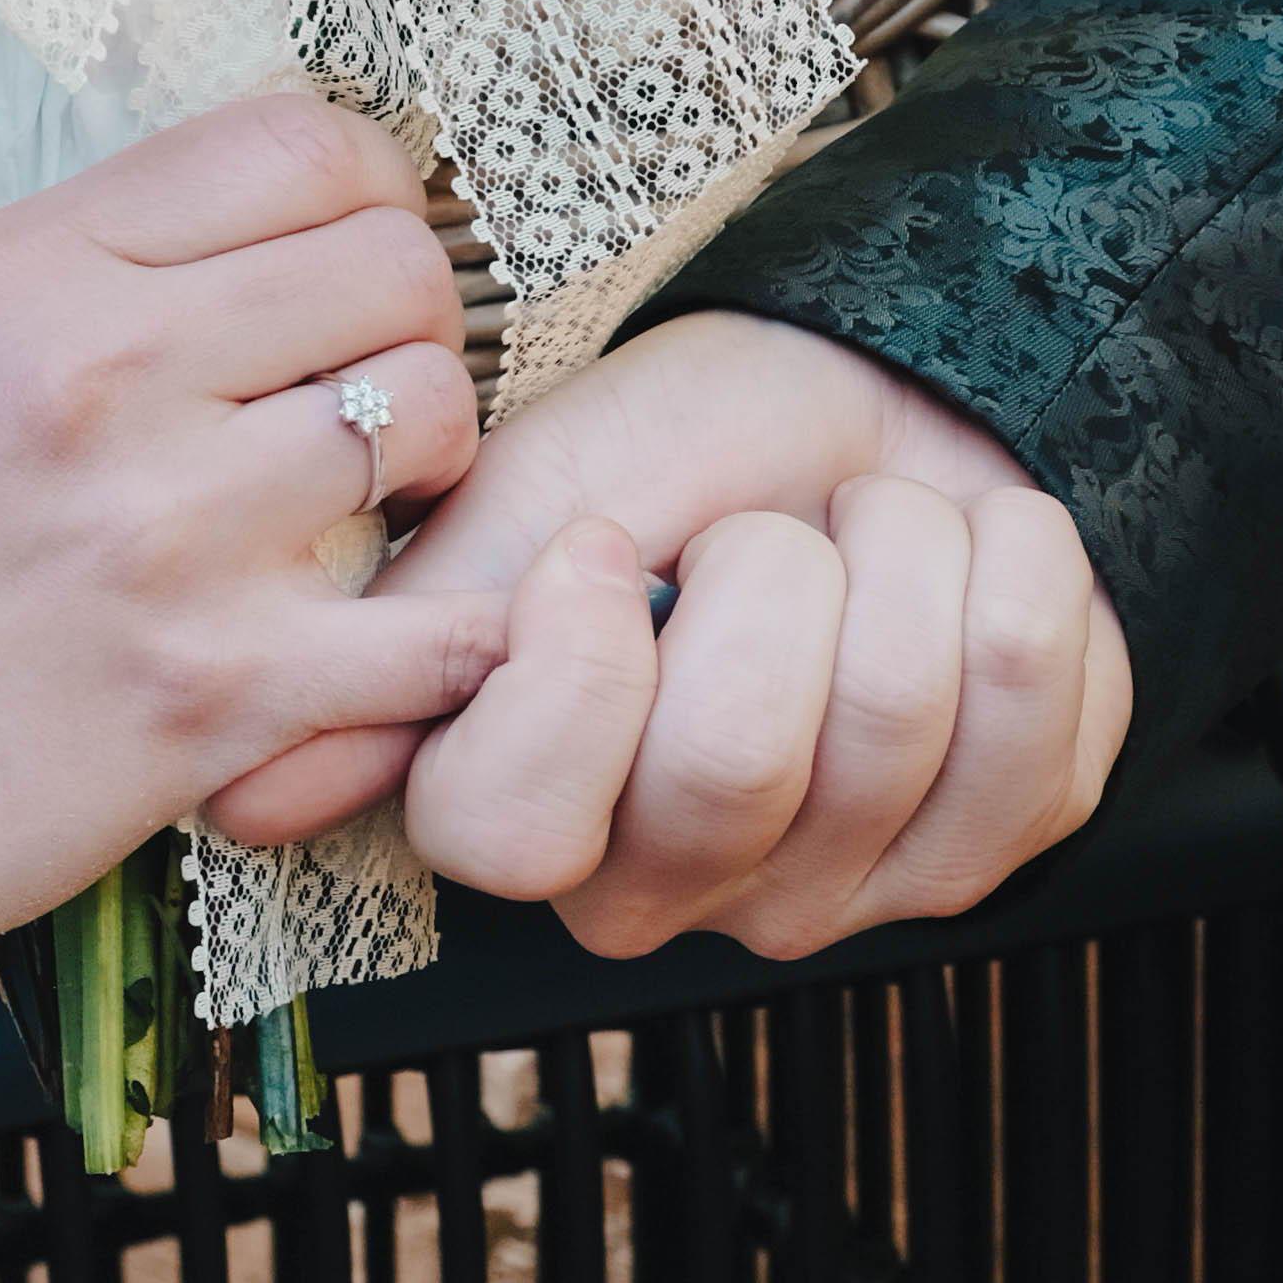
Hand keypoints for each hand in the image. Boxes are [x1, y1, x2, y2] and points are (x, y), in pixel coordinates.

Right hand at [0, 95, 516, 983]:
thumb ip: (108, 256)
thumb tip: (294, 197)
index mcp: (36, 271)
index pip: (302, 144)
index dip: (369, 198)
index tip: (345, 269)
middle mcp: (105, 374)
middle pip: (400, 267)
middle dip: (412, 328)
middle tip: (362, 400)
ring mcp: (169, 534)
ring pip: (436, 418)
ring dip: (425, 473)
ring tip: (357, 517)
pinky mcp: (219, 690)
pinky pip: (444, 627)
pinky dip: (457, 636)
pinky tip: (407, 642)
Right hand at [202, 308, 1130, 963]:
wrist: (867, 391)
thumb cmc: (687, 449)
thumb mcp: (534, 498)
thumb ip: (418, 636)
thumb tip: (245, 802)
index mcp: (528, 812)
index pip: (515, 832)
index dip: (573, 666)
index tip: (607, 543)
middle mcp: (673, 890)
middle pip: (729, 766)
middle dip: (768, 570)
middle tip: (765, 530)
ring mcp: (841, 890)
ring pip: (892, 723)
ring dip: (897, 554)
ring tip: (860, 533)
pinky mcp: (999, 842)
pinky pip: (1037, 718)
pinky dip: (1015, 574)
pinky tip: (964, 563)